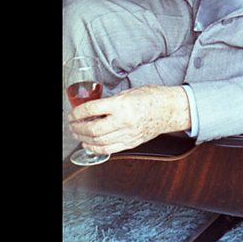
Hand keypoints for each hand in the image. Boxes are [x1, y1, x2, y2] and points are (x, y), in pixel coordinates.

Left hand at [68, 85, 191, 154]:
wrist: (171, 109)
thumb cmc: (153, 97)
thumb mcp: (129, 92)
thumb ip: (111, 101)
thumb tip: (94, 108)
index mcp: (122, 105)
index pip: (92, 110)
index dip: (78, 112)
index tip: (73, 113)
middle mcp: (124, 121)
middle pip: (93, 129)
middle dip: (77, 128)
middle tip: (72, 125)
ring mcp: (128, 134)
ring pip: (98, 142)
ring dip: (84, 139)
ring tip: (77, 134)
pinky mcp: (131, 143)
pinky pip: (109, 149)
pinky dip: (95, 148)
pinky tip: (89, 144)